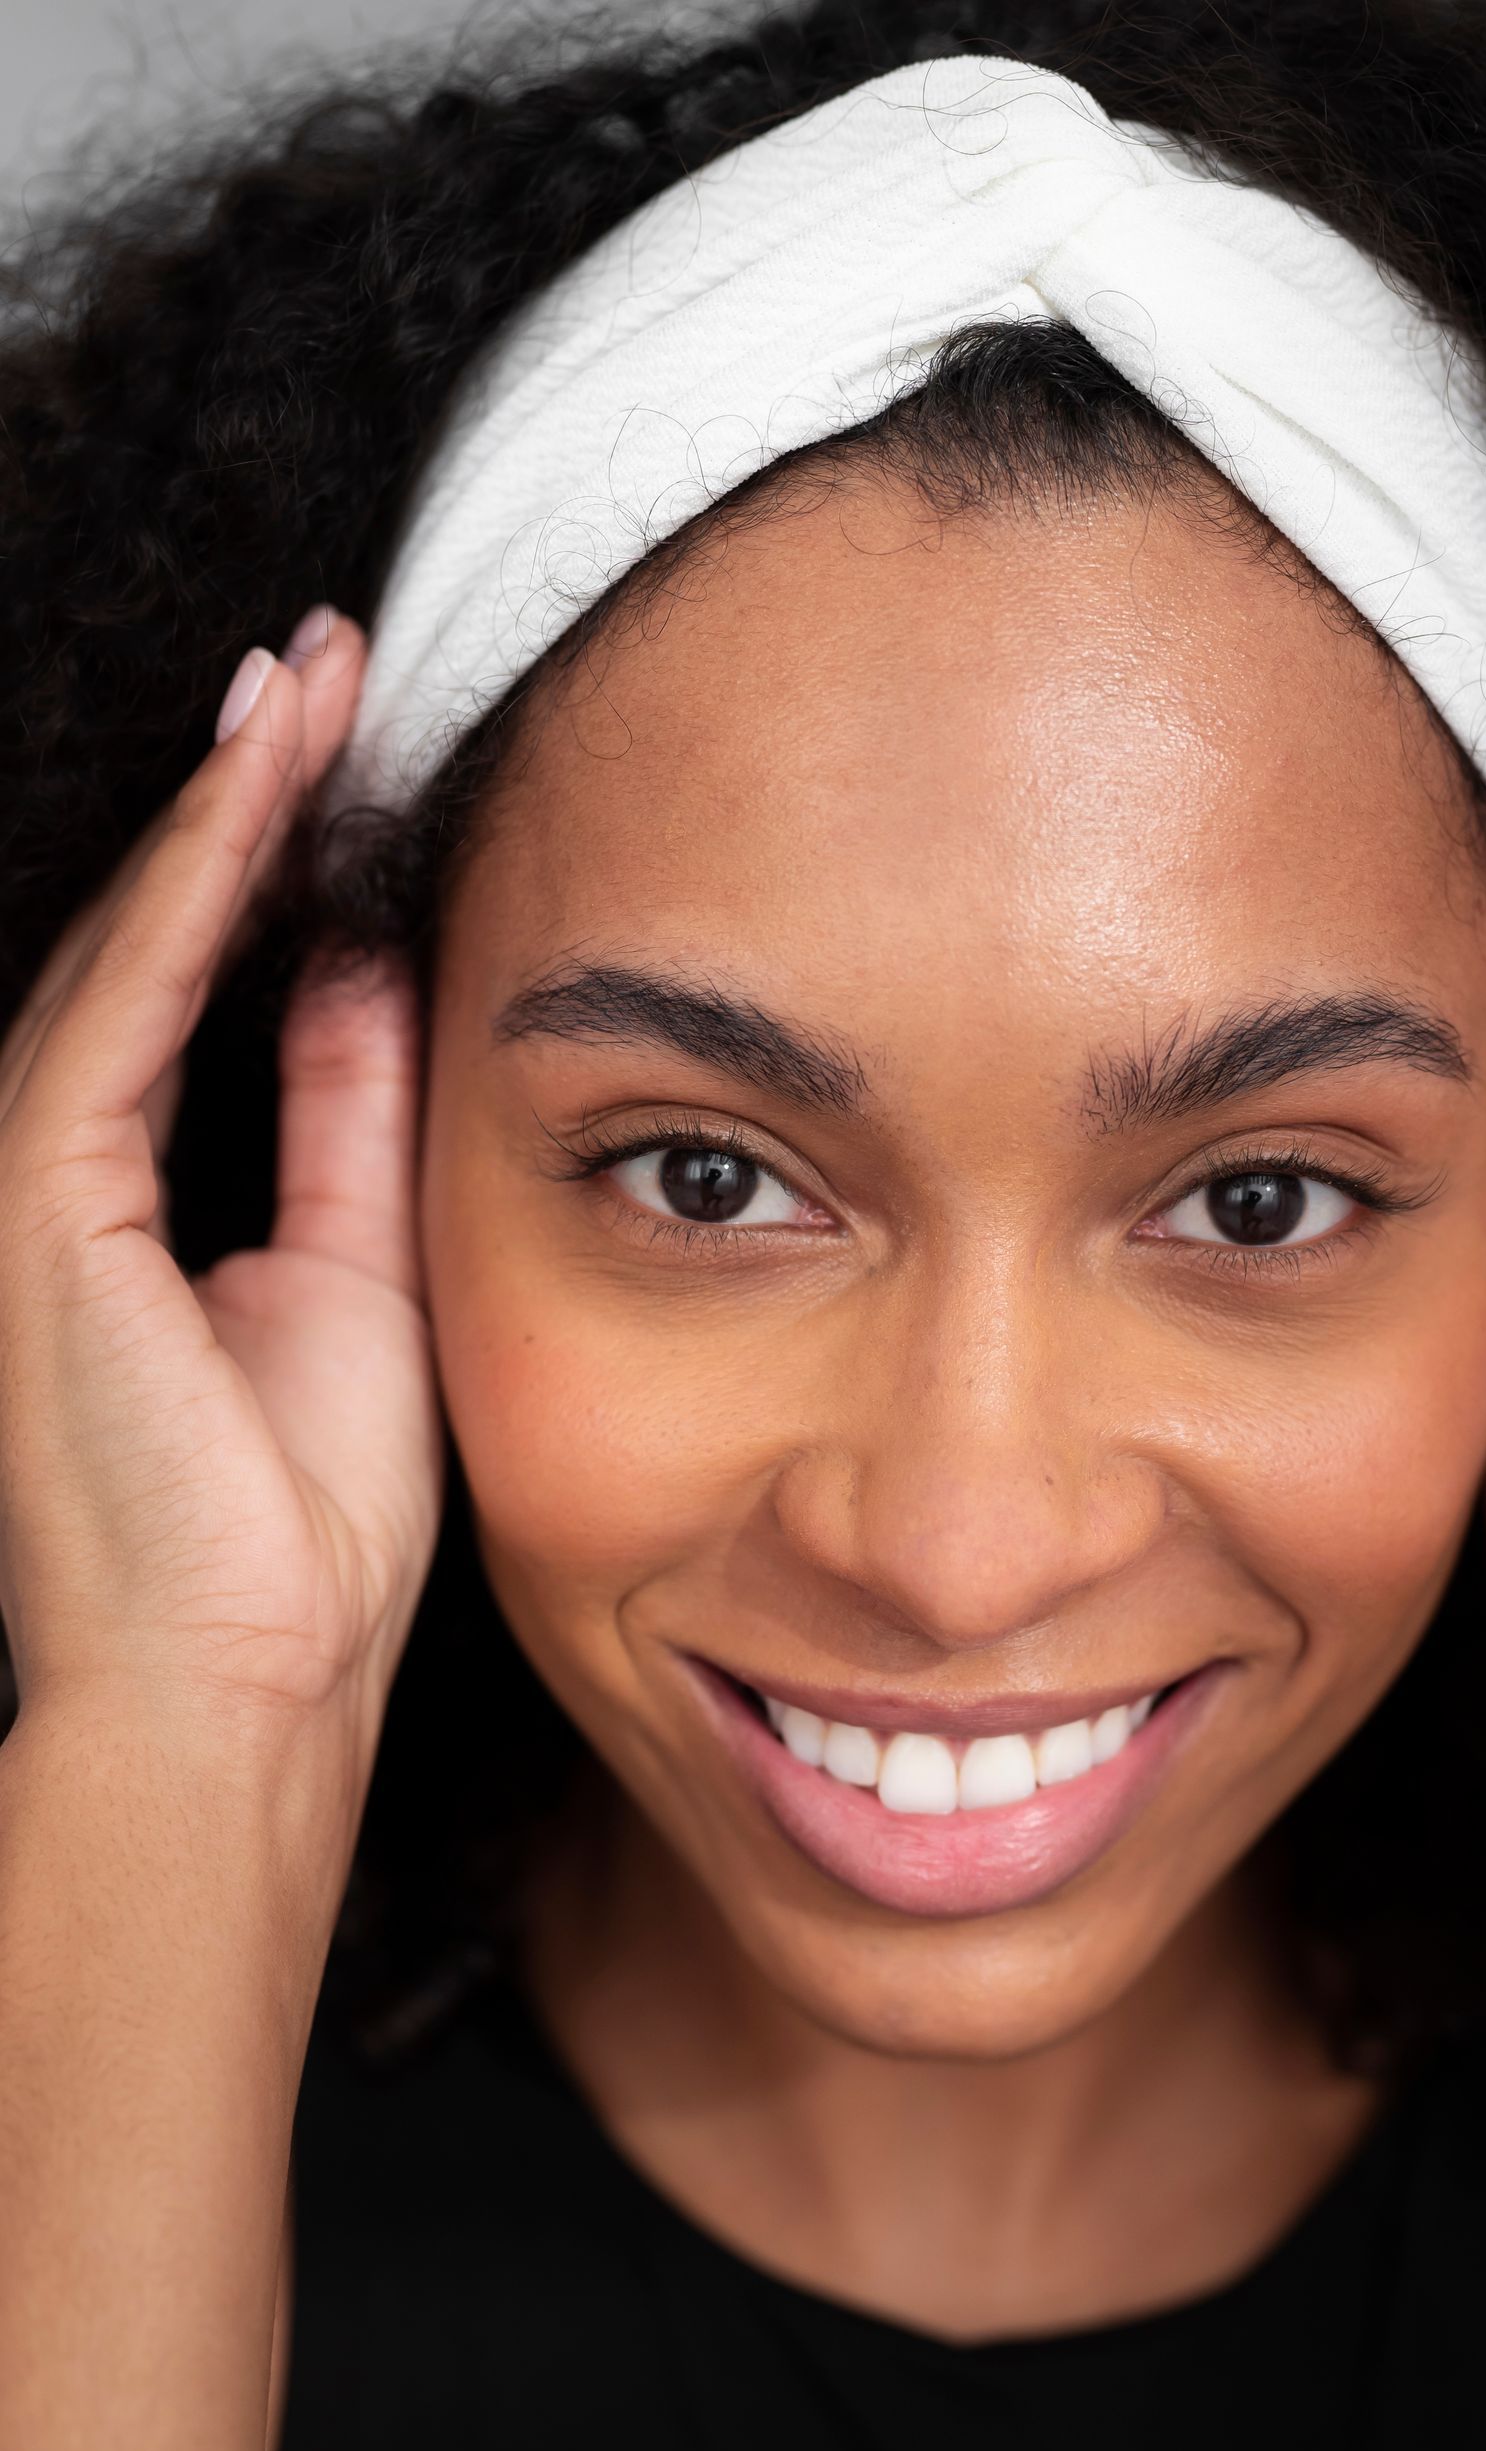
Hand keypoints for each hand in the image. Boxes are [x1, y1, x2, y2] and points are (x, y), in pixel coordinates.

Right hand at [0, 614, 441, 1760]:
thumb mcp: (360, 1269)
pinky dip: (193, 879)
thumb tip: (364, 969)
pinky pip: (123, 995)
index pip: (205, 985)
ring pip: (132, 938)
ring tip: (312, 673)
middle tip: (334, 658)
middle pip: (160, 937)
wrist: (249, 1673)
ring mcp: (38, 1172)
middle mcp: (73, 1166)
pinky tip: (262, 775)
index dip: (272, 860)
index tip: (354, 747)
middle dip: (245, 793)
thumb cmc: (303, 1520)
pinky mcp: (38, 1187)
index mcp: (145, 1194)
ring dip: (223, 800)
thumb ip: (346, 1116)